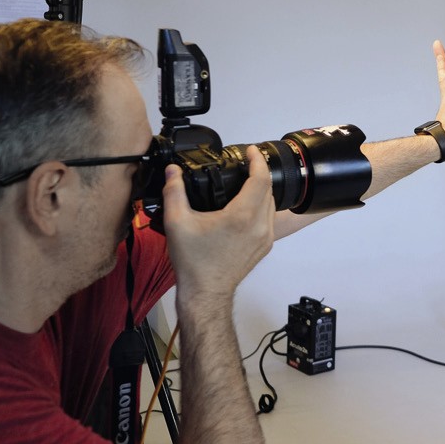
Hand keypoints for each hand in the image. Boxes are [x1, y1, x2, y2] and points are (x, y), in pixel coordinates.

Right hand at [162, 145, 276, 299]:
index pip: (260, 178)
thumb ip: (174, 192)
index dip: (258, 160)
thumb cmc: (194, 262)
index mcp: (242, 216)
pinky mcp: (265, 246)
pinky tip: (248, 204)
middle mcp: (260, 225)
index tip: (252, 150)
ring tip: (247, 180)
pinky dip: (262, 205)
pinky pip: (269, 218)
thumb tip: (172, 171)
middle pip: (268, 189)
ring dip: (262, 189)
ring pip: (272, 204)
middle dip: (259, 171)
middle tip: (247, 162)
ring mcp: (265, 237)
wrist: (206, 293)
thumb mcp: (177, 222)